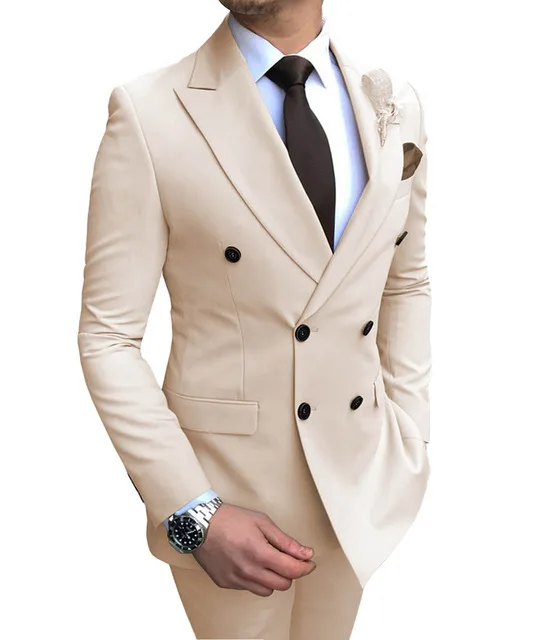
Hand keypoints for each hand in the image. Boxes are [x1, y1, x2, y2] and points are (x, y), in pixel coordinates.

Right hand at [191, 503, 315, 596]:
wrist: (200, 524)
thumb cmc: (231, 519)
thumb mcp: (262, 522)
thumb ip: (286, 541)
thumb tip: (306, 553)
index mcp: (260, 553)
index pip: (292, 570)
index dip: (305, 567)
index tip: (309, 562)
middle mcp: (249, 571)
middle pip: (283, 584)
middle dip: (290, 573)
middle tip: (288, 560)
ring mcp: (236, 579)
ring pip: (267, 591)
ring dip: (273, 579)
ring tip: (267, 561)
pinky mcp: (226, 583)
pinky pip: (249, 588)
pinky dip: (255, 579)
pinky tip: (250, 563)